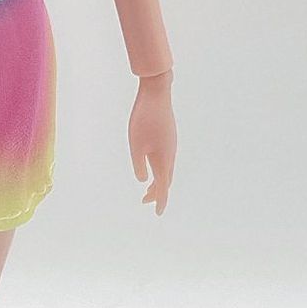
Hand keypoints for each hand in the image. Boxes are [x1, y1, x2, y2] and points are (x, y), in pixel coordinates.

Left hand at [129, 68, 175, 213]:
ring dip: (158, 181)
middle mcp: (171, 154)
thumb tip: (142, 180)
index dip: (160, 200)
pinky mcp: (169, 137)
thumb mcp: (135, 145)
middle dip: (156, 192)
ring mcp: (171, 145)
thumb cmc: (144, 119)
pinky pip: (166, 159)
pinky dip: (160, 169)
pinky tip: (153, 166)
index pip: (163, 187)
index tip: (157, 213)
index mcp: (164, 159)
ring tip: (146, 188)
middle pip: (165, 180)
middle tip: (145, 201)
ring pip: (166, 169)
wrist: (156, 93)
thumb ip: (139, 165)